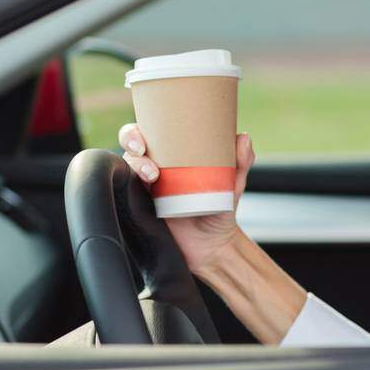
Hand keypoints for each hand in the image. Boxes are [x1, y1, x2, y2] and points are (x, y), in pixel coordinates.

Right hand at [118, 124, 256, 274]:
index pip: (151, 129)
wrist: (212, 245)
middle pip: (132, 143)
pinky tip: (143, 191)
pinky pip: (126, 192)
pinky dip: (126, 188)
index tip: (148, 129)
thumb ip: (241, 162)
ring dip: (135, 164)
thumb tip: (243, 138)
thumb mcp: (233, 184)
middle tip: (142, 149)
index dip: (142, 124)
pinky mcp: (140, 206)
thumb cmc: (220, 209)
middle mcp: (156, 165)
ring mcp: (145, 186)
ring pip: (128, 166)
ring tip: (153, 176)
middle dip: (130, 139)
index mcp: (174, 152)